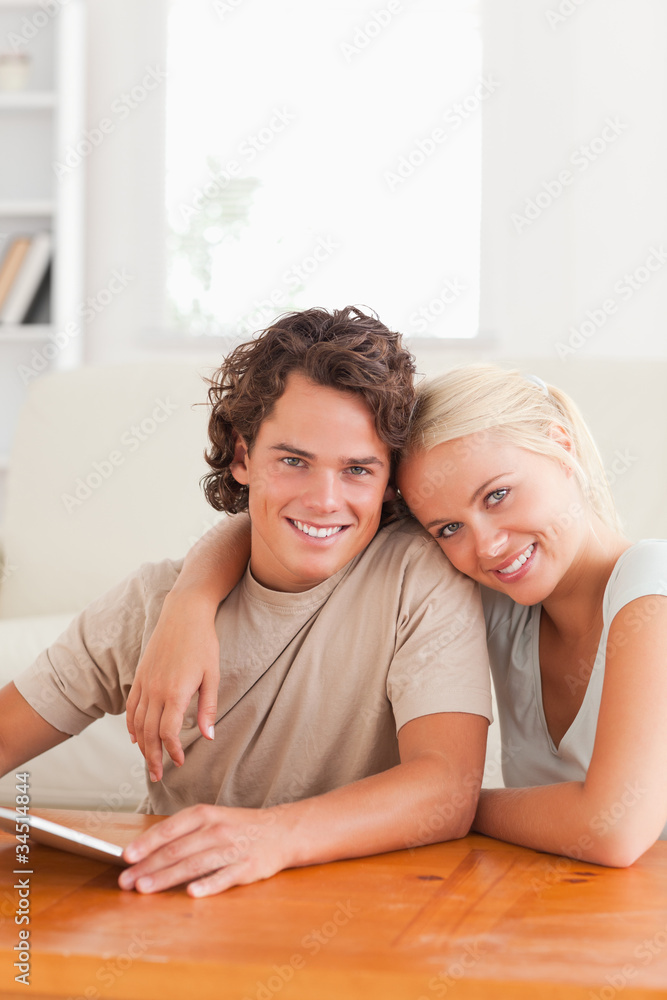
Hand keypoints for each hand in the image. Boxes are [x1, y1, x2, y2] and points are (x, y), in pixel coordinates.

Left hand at [118, 804, 288, 896]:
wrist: (282, 831)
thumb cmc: (239, 827)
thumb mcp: (212, 819)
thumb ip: (184, 833)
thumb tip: (147, 851)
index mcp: (205, 815)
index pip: (170, 829)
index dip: (146, 843)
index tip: (126, 857)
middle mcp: (217, 829)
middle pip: (177, 849)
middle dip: (148, 866)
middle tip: (126, 881)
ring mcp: (233, 848)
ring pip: (194, 864)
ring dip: (167, 877)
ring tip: (145, 889)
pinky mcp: (248, 867)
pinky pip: (225, 877)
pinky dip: (208, 885)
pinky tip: (192, 893)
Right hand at [126, 592, 220, 781]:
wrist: (184, 613)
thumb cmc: (203, 643)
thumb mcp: (212, 675)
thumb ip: (208, 708)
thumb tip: (209, 737)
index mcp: (175, 692)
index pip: (168, 733)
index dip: (172, 751)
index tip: (179, 762)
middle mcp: (155, 691)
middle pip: (149, 733)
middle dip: (153, 757)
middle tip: (157, 776)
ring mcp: (145, 683)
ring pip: (138, 723)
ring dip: (141, 746)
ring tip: (148, 762)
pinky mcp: (140, 675)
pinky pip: (131, 707)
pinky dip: (131, 725)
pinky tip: (135, 737)